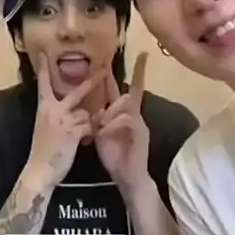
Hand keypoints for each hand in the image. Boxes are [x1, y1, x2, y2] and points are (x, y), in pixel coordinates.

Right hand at [24, 54, 105, 191]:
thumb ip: (55, 116)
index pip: (43, 84)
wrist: (38, 171)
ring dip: (88, 125)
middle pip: (76, 92)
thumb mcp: (44, 128)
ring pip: (86, 114)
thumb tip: (68, 110)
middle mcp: (52, 110)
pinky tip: (83, 143)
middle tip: (104, 68)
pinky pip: (89, 127)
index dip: (43, 69)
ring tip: (80, 137)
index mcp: (43, 108)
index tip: (44, 53)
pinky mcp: (72, 132)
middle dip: (92, 81)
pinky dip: (90, 134)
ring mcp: (63, 121)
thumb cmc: (42, 151)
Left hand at [94, 53, 150, 195]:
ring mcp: (139, 122)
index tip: (129, 56)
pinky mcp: (141, 132)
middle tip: (120, 60)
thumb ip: (99, 119)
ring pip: (125, 103)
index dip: (122, 74)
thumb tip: (94, 109)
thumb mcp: (102, 133)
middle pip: (129, 91)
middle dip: (126, 76)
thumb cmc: (115, 156)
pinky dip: (112, 123)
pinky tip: (104, 131)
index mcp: (121, 113)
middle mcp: (133, 114)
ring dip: (110, 110)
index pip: (122, 89)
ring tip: (100, 124)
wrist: (128, 178)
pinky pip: (126, 119)